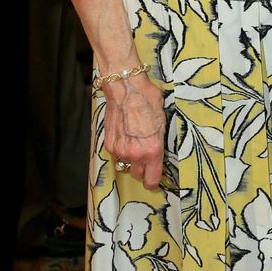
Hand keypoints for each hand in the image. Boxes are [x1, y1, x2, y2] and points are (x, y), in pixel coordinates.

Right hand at [102, 73, 165, 188]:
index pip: (152, 179)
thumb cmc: (148, 101)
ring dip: (130, 161)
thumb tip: (158, 151)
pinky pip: (117, 155)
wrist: (126, 89)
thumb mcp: (162, 122)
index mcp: (152, 150)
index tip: (154, 180)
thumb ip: (159, 141)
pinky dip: (121, 151)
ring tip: (135, 146)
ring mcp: (120, 150)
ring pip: (126, 165)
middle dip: (142, 170)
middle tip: (146, 159)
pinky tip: (126, 138)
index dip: (153, 182)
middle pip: (138, 175)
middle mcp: (135, 154)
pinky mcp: (109, 144)